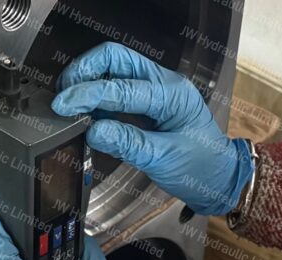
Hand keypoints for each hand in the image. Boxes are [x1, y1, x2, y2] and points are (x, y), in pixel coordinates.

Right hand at [51, 42, 253, 215]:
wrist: (218, 179)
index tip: (63, 105)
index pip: (121, 87)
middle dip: (84, 71)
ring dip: (88, 81)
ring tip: (68, 103)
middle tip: (63, 94)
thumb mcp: (164, 159)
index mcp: (171, 94)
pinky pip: (116, 90)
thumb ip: (128, 143)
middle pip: (115, 59)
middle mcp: (163, 84)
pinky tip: (85, 114)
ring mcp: (154, 91)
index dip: (87, 94)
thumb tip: (93, 131)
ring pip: (113, 70)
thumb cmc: (201, 168)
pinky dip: (96, 98)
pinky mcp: (146, 103)